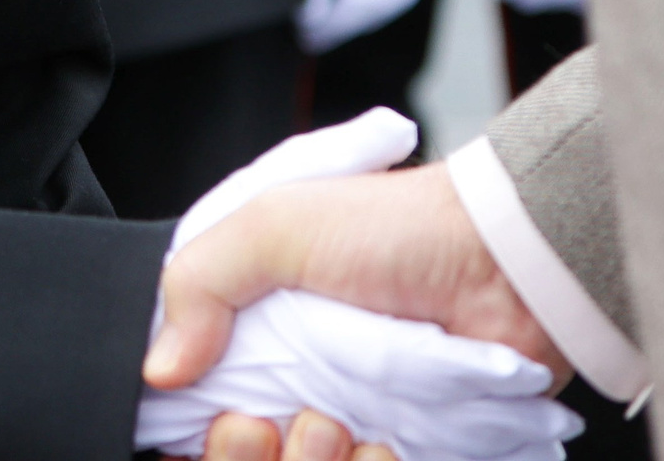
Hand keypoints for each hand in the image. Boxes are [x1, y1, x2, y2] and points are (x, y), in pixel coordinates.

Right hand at [138, 111, 578, 460]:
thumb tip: (157, 369)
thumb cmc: (394, 229)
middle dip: (248, 454)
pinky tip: (382, 444)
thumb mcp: (274, 225)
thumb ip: (199, 282)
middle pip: (245, 453)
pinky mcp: (408, 450)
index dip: (202, 426)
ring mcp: (355, 420)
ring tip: (340, 428)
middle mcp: (299, 379)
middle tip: (278, 424)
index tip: (230, 419)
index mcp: (257, 325)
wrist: (506, 267)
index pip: (200, 399)